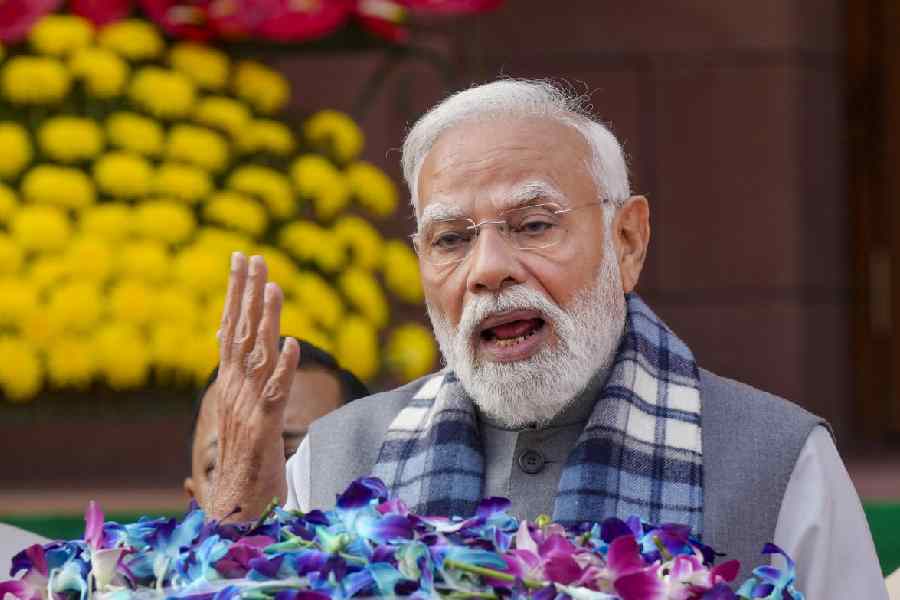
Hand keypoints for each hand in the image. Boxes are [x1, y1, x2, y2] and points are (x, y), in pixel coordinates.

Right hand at [207, 252, 299, 520]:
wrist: (233, 517)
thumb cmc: (240, 472)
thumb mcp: (236, 427)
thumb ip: (234, 395)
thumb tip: (222, 343)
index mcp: (228, 387)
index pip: (230, 331)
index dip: (235, 295)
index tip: (240, 261)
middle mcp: (233, 392)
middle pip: (240, 334)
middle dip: (246, 292)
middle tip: (253, 256)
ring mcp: (246, 410)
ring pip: (257, 357)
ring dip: (266, 320)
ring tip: (274, 286)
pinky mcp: (263, 431)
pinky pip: (275, 395)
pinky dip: (284, 369)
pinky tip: (294, 345)